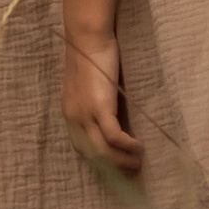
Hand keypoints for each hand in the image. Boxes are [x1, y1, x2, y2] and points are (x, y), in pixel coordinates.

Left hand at [60, 34, 142, 173]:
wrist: (87, 37)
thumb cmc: (90, 57)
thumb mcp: (87, 87)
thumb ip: (92, 104)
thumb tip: (110, 120)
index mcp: (69, 114)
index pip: (82, 148)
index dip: (101, 161)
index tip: (118, 166)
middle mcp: (74, 118)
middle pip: (94, 155)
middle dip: (114, 167)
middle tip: (132, 170)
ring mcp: (85, 114)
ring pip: (104, 151)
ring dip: (123, 161)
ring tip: (138, 161)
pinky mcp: (100, 107)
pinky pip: (114, 137)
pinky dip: (127, 146)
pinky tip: (139, 147)